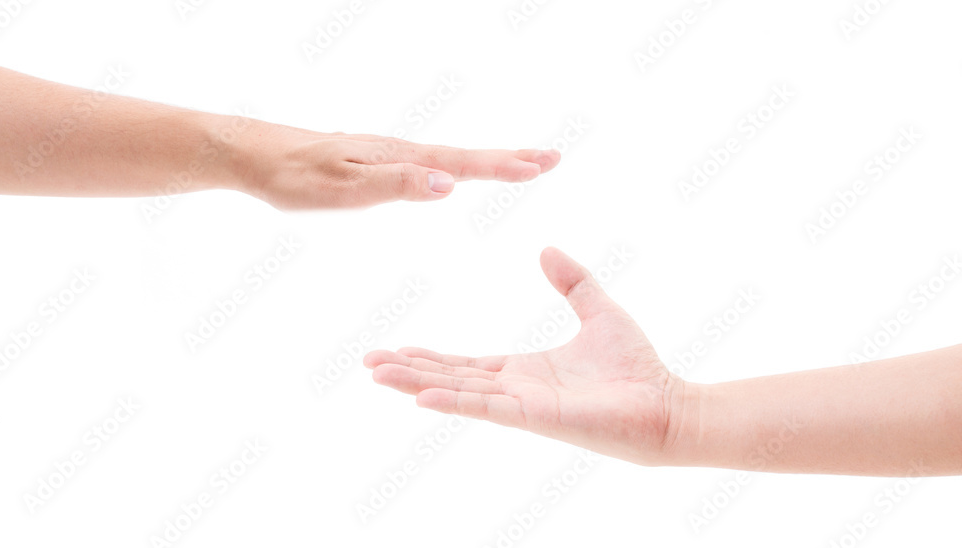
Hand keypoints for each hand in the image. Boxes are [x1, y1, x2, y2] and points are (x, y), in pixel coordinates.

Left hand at [233, 121, 560, 209]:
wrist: (258, 157)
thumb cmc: (297, 177)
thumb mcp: (346, 188)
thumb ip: (397, 186)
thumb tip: (449, 185)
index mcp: (400, 159)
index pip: (462, 164)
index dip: (503, 166)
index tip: (542, 164)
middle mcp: (401, 153)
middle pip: (465, 156)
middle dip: (508, 159)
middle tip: (551, 158)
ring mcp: (389, 157)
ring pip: (448, 160)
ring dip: (486, 162)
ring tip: (517, 164)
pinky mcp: (376, 164)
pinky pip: (428, 165)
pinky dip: (455, 167)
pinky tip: (451, 175)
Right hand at [364, 247, 690, 465]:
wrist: (665, 403)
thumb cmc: (636, 367)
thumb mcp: (599, 310)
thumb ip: (572, 281)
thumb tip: (546, 248)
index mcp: (524, 371)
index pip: (466, 362)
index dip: (431, 355)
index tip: (397, 347)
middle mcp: (516, 390)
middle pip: (451, 377)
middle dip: (409, 370)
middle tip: (369, 362)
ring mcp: (522, 406)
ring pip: (459, 391)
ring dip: (417, 383)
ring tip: (378, 374)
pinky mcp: (536, 417)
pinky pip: (487, 408)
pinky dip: (452, 402)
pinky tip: (421, 398)